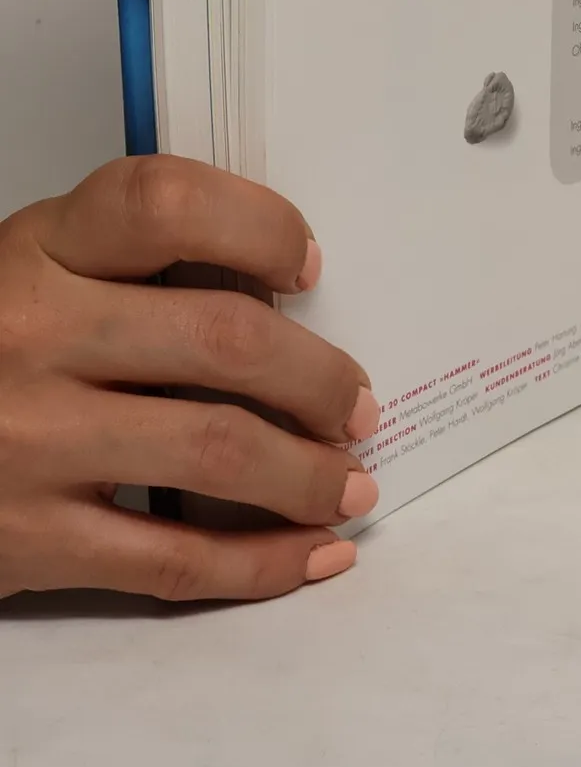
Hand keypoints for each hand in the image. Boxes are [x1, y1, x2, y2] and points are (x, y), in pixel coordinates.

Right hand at [0, 156, 377, 601]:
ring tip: (352, 481)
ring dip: (310, 474)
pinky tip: (313, 552)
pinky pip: (172, 559)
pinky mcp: (23, 542)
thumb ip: (135, 269)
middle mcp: (31, 336)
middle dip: (320, 378)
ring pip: (217, 449)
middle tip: (360, 404)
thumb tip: (285, 302)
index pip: (165, 203)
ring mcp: (27, 441)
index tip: (308, 267)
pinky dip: (261, 562)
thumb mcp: (37, 274)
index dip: (258, 227)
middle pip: (222, 340)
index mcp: (39, 250)